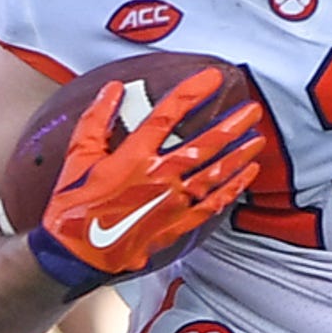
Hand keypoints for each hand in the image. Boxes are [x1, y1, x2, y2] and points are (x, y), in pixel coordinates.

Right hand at [34, 72, 266, 285]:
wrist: (76, 255)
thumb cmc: (74, 205)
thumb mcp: (77, 158)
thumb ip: (96, 120)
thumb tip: (113, 88)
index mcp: (133, 158)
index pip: (168, 116)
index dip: (191, 93)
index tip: (211, 77)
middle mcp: (159, 178)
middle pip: (204, 145)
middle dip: (232, 125)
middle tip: (252, 110)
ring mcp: (172, 203)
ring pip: (215, 174)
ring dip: (239, 154)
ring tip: (257, 138)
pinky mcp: (178, 224)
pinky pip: (213, 204)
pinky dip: (233, 188)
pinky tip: (247, 175)